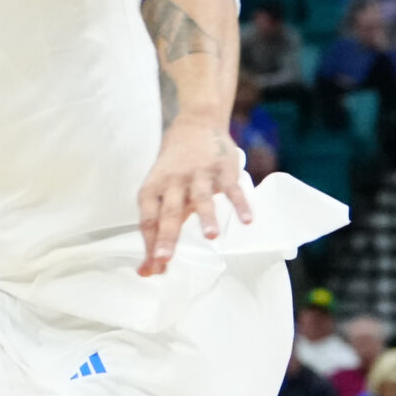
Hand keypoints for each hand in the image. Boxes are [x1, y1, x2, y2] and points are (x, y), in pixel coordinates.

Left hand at [136, 115, 251, 276]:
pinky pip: (232, 188)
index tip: (151, 268)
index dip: (149, 244)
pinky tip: (247, 221)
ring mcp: (199, 174)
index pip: (148, 220)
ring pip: (201, 197)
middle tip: (164, 258)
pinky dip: (239, 204)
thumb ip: (157, 233)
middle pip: (169, 211)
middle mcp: (173, 181)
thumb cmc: (174, 169)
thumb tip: (149, 270)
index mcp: (153, 188)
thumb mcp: (161, 194)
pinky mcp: (223, 169)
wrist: (196, 125)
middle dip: (166, 236)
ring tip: (211, 236)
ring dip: (206, 217)